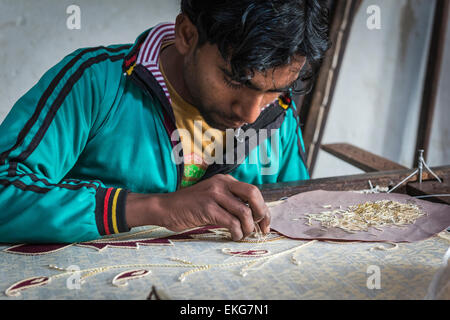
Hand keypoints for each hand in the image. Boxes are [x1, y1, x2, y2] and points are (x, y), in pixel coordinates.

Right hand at [156, 174, 270, 240]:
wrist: (166, 208)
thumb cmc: (190, 207)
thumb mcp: (213, 197)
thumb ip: (230, 202)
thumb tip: (254, 217)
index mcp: (225, 180)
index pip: (253, 191)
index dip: (264, 208)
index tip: (265, 224)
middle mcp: (222, 184)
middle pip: (253, 194)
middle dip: (262, 213)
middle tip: (259, 228)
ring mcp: (214, 195)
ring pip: (244, 211)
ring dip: (248, 228)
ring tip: (243, 234)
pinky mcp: (207, 208)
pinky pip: (231, 222)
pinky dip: (237, 232)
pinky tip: (233, 236)